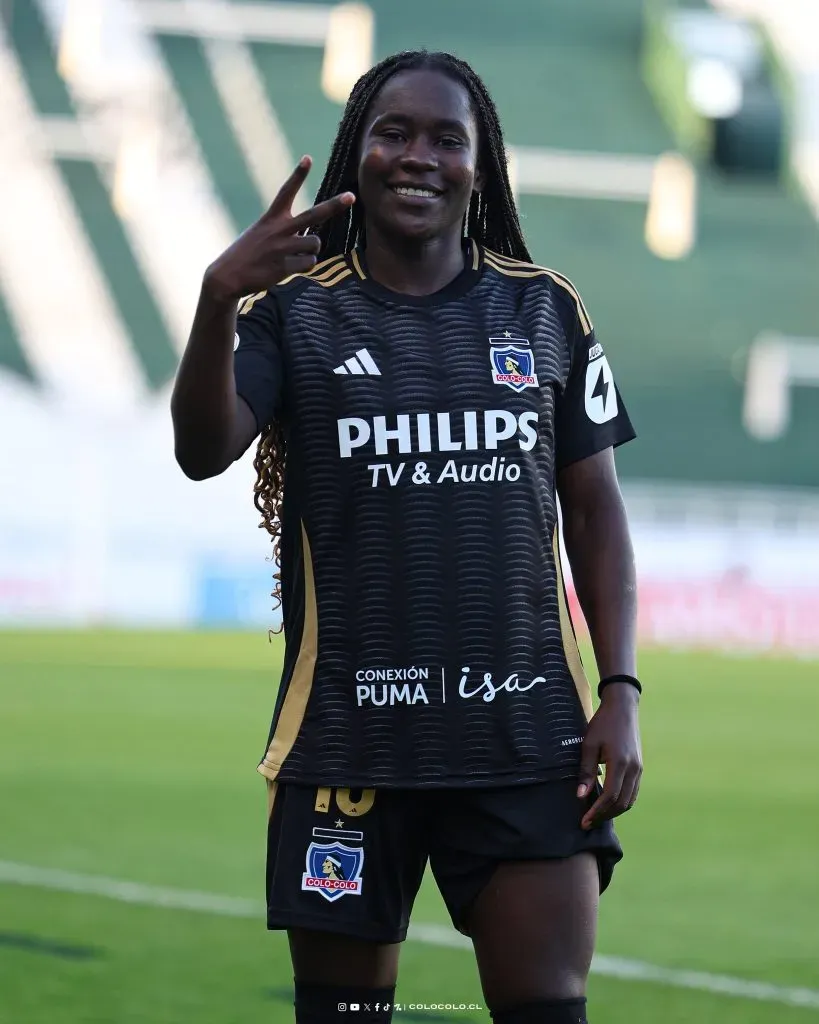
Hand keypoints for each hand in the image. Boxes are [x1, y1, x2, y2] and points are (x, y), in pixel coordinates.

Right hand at [203, 156, 354, 300]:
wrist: (227, 276)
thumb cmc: (248, 253)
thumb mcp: (261, 233)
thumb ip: (286, 231)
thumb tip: (312, 239)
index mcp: (271, 218)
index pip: (286, 191)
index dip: (297, 175)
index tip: (308, 158)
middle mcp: (278, 230)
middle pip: (313, 214)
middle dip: (334, 205)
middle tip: (351, 196)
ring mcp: (282, 248)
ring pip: (315, 243)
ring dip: (311, 250)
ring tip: (295, 254)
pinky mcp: (283, 266)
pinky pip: (310, 263)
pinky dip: (306, 265)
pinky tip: (291, 267)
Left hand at [577, 683, 641, 829]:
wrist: (623, 708)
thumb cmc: (603, 724)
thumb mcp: (589, 745)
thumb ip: (586, 771)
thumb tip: (581, 796)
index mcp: (620, 763)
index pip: (610, 796)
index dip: (597, 812)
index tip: (584, 821)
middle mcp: (633, 770)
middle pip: (622, 803)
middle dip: (604, 816)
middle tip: (588, 823)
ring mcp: (639, 770)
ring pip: (629, 800)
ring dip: (613, 812)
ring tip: (596, 816)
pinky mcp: (639, 768)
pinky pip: (632, 792)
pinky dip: (621, 802)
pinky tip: (608, 804)